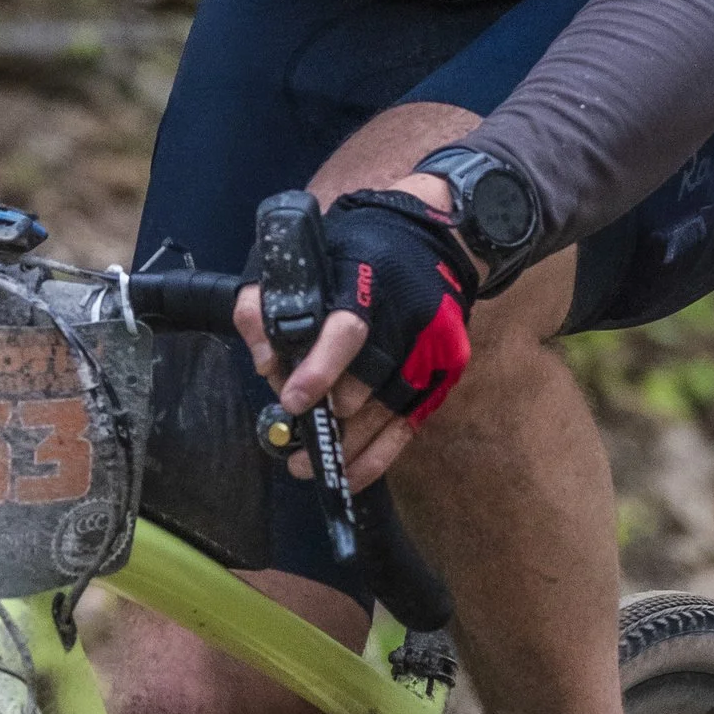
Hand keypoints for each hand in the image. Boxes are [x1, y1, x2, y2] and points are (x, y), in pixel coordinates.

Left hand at [232, 169, 467, 494]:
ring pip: (387, 414)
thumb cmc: (356, 252)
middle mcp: (409, 317)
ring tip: (306, 465)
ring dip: (346, 448)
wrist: (430, 238)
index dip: (319, 369)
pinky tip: (348, 476)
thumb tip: (266, 363)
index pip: (348, 330)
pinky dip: (377, 457)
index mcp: (369, 280)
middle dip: (325, 415)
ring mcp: (434, 349)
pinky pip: (409, 427)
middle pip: (367, 383)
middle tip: (293, 434)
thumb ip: (267, 304)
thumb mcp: (304, 260)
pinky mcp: (447, 372)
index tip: (293, 400)